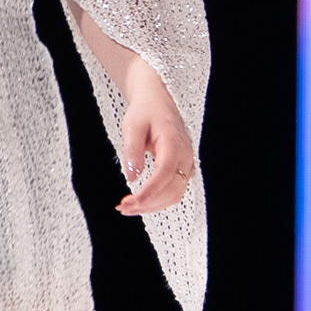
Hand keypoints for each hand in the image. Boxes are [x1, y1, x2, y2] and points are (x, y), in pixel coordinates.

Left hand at [115, 58, 193, 215]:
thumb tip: (131, 176)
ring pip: (174, 195)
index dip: (149, 192)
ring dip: (152, 206)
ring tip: (128, 208)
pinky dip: (158, 200)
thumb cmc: (145, 111)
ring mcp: (187, 164)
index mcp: (174, 143)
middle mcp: (185, 156)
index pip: (164, 174)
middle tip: (123, 208)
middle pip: (171, 190)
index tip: (132, 202)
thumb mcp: (132, 125)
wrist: (158, 102)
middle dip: (148, 204)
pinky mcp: (182, 169)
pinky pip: (174, 191)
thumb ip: (132, 150)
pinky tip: (141, 202)